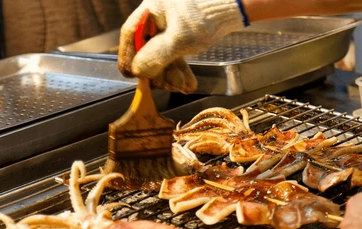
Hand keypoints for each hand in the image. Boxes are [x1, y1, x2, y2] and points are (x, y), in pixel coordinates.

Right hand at [118, 0, 246, 92]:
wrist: (233, 9)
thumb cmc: (205, 17)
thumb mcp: (179, 39)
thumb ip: (156, 56)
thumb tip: (138, 72)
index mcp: (150, 10)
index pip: (130, 35)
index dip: (128, 56)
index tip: (131, 74)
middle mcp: (158, 18)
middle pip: (146, 49)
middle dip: (157, 71)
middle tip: (164, 85)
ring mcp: (170, 27)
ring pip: (162, 56)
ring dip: (171, 74)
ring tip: (181, 86)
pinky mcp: (182, 36)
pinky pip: (175, 56)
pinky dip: (181, 70)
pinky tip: (188, 84)